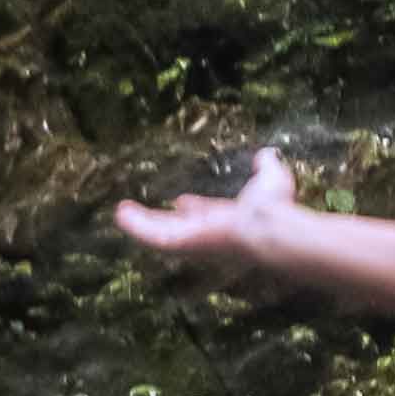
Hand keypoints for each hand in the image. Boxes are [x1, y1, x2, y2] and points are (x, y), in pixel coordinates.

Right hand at [113, 146, 305, 271]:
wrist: (267, 226)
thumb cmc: (273, 208)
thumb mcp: (271, 179)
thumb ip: (266, 167)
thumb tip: (268, 154)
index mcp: (226, 218)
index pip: (204, 215)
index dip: (193, 209)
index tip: (181, 201)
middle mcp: (206, 231)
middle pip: (177, 227)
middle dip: (159, 219)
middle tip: (139, 211)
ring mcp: (191, 238)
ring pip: (160, 233)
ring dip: (141, 224)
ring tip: (121, 213)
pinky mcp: (180, 241)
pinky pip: (153, 237)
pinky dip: (136, 227)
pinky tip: (121, 216)